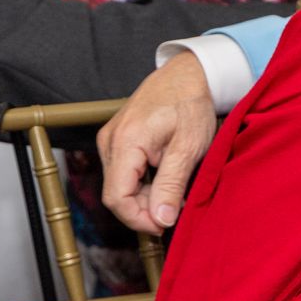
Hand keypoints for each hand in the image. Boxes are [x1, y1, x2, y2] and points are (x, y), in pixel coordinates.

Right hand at [99, 52, 216, 234]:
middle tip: (177, 207)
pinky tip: (166, 178)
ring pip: (121, 184)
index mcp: (125, 142)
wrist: (188, 74)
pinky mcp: (118, 139)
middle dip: (145, 208)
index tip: (164, 226)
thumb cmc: (190, 105)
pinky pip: (124, 171)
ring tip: (176, 191)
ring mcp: (111, 140)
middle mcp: (110, 141)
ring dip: (146, 196)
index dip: (138, 219)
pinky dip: (144, 182)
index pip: (116, 198)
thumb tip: (161, 220)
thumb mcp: (188, 148)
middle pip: (117, 193)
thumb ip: (171, 185)